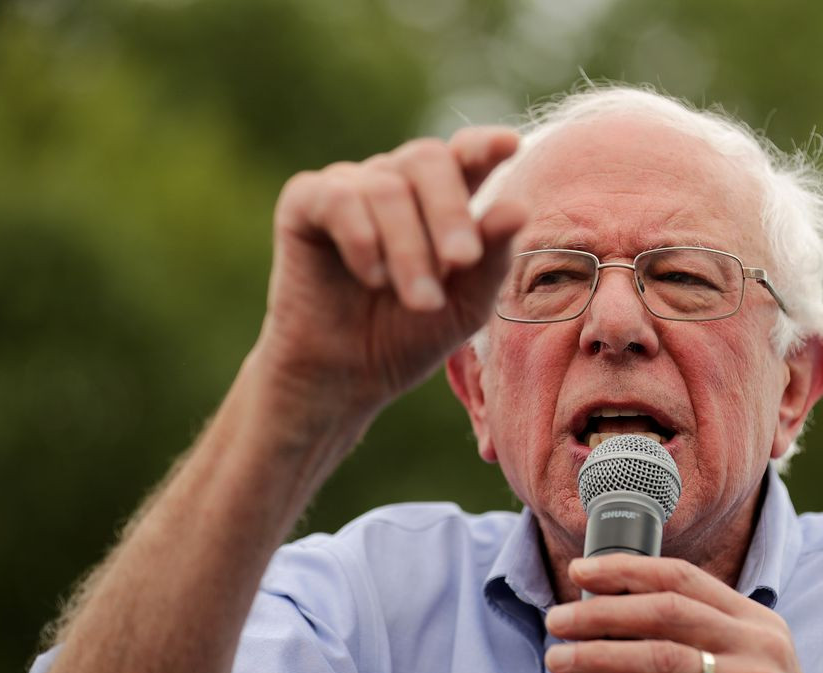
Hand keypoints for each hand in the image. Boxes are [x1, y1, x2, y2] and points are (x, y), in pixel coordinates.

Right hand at [256, 127, 526, 431]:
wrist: (347, 377)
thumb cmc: (410, 336)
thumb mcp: (465, 306)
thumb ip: (492, 259)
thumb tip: (517, 207)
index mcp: (441, 199)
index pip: (465, 154)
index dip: (485, 145)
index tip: (510, 144)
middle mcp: (395, 182)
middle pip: (428, 159)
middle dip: (450, 211)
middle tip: (462, 259)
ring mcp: (349, 187)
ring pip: (386, 187)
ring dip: (409, 248)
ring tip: (419, 299)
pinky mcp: (304, 203)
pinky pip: (339, 198)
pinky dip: (363, 240)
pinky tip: (372, 278)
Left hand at [544, 555, 822, 672]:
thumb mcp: (736, 667)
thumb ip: (692, 638)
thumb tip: (605, 617)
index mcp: (755, 620)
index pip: (683, 578)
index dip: (627, 570)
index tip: (581, 571)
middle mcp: (760, 645)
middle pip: (666, 612)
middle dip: (601, 612)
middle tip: (557, 621)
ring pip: (661, 659)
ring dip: (599, 656)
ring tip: (559, 659)